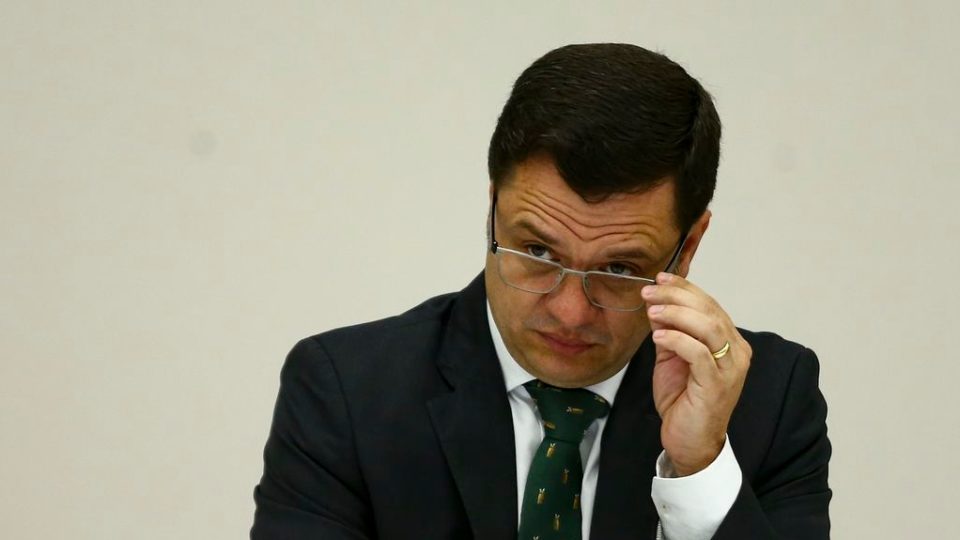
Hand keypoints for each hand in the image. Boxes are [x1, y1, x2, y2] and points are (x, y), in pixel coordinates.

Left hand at [642, 272, 751, 476]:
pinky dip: (678, 339)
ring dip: (677, 314)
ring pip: (709, 328)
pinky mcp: (717, 385)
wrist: (690, 440)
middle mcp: (737, 352)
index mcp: (730, 341)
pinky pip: (700, 354)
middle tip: (649, 291)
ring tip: (652, 310)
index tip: (660, 279)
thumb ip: (670, 331)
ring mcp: (730, 369)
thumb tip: (656, 304)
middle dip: (677, 296)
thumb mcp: (672, 357)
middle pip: (711, 312)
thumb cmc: (683, 399)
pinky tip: (658, 335)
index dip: (685, 289)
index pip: (710, 305)